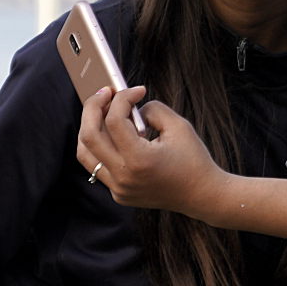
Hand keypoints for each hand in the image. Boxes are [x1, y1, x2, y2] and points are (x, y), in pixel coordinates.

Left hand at [76, 86, 217, 214]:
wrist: (202, 194)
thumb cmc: (193, 159)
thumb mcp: (178, 126)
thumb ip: (152, 110)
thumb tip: (130, 107)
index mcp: (139, 160)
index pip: (114, 121)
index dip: (122, 98)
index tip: (137, 91)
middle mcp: (124, 177)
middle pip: (88, 135)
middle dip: (93, 107)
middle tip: (105, 93)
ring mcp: (119, 189)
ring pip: (85, 153)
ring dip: (89, 128)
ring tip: (102, 112)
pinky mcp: (119, 194)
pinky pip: (98, 166)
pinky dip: (100, 147)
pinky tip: (114, 134)